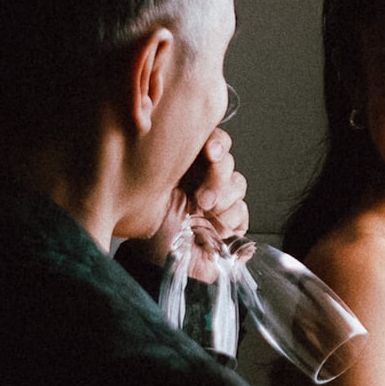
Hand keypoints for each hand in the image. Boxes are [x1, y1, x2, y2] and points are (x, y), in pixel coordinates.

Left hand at [141, 127, 248, 268]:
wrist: (150, 260)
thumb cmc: (141, 223)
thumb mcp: (148, 183)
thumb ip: (160, 155)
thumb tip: (165, 125)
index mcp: (185, 162)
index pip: (212, 141)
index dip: (216, 144)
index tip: (209, 152)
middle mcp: (203, 178)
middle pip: (227, 161)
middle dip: (218, 176)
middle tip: (201, 198)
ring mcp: (218, 201)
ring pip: (238, 184)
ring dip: (224, 198)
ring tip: (205, 213)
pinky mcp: (230, 225)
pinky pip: (243, 213)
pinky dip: (232, 219)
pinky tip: (216, 227)